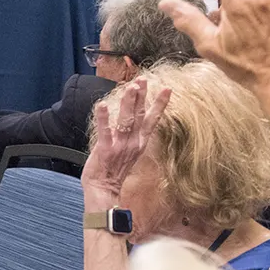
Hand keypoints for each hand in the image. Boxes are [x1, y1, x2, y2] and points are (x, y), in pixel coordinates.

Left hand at [80, 76, 169, 202]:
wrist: (104, 189)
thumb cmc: (113, 170)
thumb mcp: (128, 152)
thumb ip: (130, 136)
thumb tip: (131, 119)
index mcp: (139, 143)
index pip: (152, 120)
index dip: (159, 104)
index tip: (167, 89)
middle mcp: (133, 143)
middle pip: (140, 116)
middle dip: (142, 96)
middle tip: (142, 79)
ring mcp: (120, 146)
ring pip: (126, 120)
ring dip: (128, 103)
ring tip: (131, 87)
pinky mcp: (105, 150)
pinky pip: (105, 131)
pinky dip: (104, 118)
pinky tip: (102, 104)